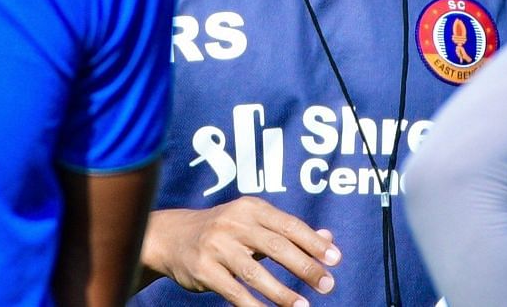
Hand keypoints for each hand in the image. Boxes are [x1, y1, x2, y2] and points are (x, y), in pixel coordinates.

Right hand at [142, 197, 341, 306]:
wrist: (171, 237)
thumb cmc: (224, 230)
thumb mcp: (254, 223)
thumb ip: (289, 231)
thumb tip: (328, 238)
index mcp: (251, 208)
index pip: (289, 225)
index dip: (314, 243)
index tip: (335, 260)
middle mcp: (234, 223)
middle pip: (277, 246)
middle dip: (305, 267)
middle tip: (327, 284)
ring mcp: (216, 246)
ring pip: (255, 272)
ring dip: (282, 292)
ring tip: (303, 306)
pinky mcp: (203, 269)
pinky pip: (234, 291)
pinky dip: (253, 305)